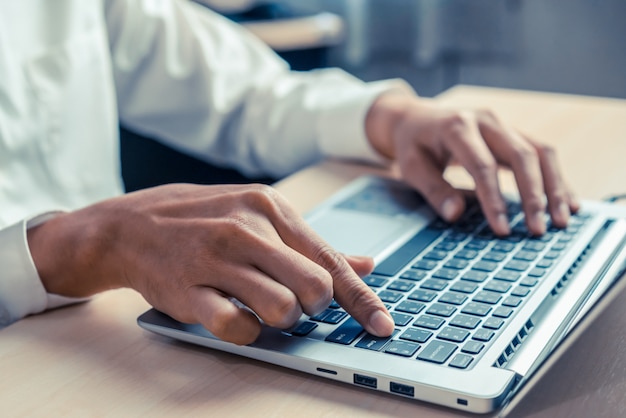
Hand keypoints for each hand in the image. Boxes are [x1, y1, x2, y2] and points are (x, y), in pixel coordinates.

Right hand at [27, 184, 393, 344]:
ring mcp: (216, 259)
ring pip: (281, 309)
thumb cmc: (204, 219)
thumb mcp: (259, 214)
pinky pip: (236, 326)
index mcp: (270, 207)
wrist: (131, 225)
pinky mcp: (188, 290)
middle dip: (314, 308)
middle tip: (298, 305)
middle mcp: (247, 229)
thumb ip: (312, 244)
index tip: (383, 326)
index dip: (363, 300)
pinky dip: (247, 332)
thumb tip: (366, 263)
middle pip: (314, 288)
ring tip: (265, 308)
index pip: (331, 261)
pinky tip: (237, 317)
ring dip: (282, 320)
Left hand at [366, 92, 579, 235]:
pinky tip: (567, 203)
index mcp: (456, 127)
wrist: (417, 118)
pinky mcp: (513, 133)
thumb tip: (455, 214)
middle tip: (538, 230)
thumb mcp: (411, 166)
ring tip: (561, 220)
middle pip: (521, 155)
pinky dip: (556, 179)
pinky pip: (542, 154)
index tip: (502, 229)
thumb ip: (433, 189)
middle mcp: (486, 121)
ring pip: (540, 152)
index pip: (482, 165)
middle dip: (533, 196)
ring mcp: (503, 125)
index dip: (494, 199)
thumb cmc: (413, 143)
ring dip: (554, 187)